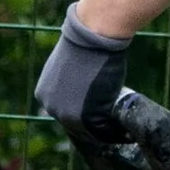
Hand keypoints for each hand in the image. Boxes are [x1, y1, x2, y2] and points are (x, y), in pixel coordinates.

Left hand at [34, 3, 129, 141]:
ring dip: (106, 133)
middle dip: (96, 127)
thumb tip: (83, 93)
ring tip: (122, 133)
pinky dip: (115, 133)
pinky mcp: (84, 117)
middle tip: (115, 128)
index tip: (101, 117)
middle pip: (76, 125)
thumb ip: (71, 85)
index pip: (65, 113)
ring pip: (89, 131)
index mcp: (44, 95)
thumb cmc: (87, 45)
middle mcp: (51, 107)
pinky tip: (126, 133)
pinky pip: (102, 131)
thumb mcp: (69, 68)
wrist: (93, 36)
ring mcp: (66, 114)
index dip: (85, 116)